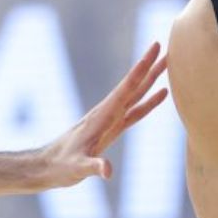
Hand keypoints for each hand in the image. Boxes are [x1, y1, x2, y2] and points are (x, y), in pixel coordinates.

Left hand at [32, 43, 168, 186]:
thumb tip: (108, 171)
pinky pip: (136, 111)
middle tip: (167, 47)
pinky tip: (162, 92)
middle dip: (150, 66)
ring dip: (152, 79)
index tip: (154, 47)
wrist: (49, 166)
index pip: (126, 87)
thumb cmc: (62, 166)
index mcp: (103, 115)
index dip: (142, 68)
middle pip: (134, 85)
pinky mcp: (113, 128)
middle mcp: (108, 112)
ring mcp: (111, 119)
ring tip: (168, 63)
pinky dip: (150, 100)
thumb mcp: (78, 168)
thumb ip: (94, 167)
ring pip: (137, 94)